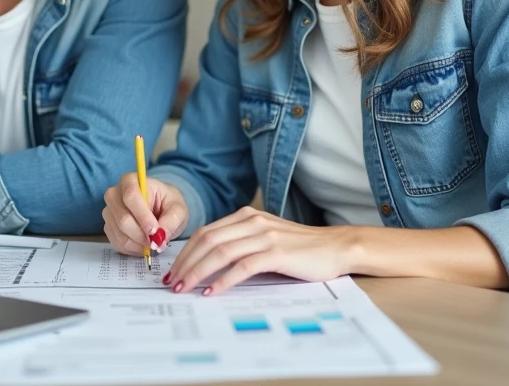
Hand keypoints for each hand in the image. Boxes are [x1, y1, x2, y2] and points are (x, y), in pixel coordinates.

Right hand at [102, 172, 188, 255]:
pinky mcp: (108, 227)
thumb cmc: (168, 204)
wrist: (160, 209)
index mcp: (130, 180)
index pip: (131, 196)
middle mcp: (114, 194)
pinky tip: (144, 246)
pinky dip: (133, 249)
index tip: (156, 232)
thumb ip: (171, 221)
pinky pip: (117, 243)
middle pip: (123, 218)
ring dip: (139, 244)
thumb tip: (160, 237)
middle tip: (157, 242)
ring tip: (153, 243)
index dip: (143, 217)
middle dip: (142, 235)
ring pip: (120, 234)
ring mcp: (109, 212)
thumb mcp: (178, 209)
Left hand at [165, 206, 357, 294]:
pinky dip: (223, 279)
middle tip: (172, 282)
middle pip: (207, 240)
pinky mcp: (277, 252)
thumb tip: (210, 263)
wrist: (336, 247)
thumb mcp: (267, 239)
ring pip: (220, 252)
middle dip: (186, 263)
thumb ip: (242, 243)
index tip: (173, 270)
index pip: (206, 232)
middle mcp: (252, 222)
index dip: (185, 252)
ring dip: (198, 271)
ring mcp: (265, 236)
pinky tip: (212, 291)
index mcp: (247, 216)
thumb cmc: (301, 249)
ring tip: (185, 288)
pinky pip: (242, 266)